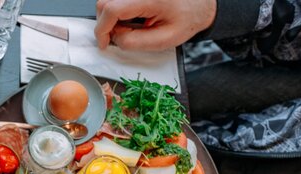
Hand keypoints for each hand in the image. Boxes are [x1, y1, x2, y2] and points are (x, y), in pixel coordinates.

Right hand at [94, 0, 216, 50]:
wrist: (199, 5)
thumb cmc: (187, 19)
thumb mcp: (164, 39)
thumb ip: (136, 42)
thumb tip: (115, 39)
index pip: (111, 9)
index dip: (102, 29)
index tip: (104, 42)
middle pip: (104, 3)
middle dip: (105, 24)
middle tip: (119, 35)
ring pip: (108, 0)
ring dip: (111, 17)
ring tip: (129, 26)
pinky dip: (117, 10)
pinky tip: (131, 17)